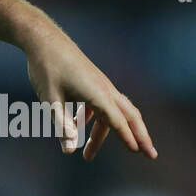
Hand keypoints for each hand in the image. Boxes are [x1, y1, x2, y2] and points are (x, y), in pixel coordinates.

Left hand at [23, 22, 156, 160]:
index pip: (117, 121)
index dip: (128, 138)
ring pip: (112, 112)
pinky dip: (92, 120)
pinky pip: (98, 105)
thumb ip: (62, 126)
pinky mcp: (91, 81)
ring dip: (103, 134)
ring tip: (87, 156)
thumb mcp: (50, 100)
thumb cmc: (46, 69)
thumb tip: (69, 152)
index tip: (140, 153)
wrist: (44, 39)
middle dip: (140, 136)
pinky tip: (77, 129)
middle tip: (151, 156)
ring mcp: (99, 84)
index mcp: (97, 93)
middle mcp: (104, 88)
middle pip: (129, 115)